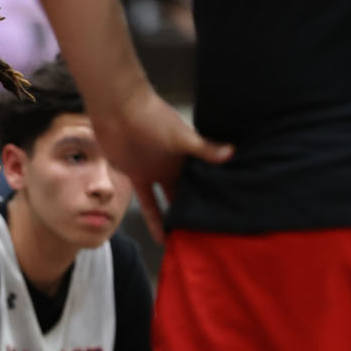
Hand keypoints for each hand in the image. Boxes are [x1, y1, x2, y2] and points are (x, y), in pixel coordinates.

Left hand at [96, 83, 232, 239]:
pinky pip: (147, 202)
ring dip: (172, 218)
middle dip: (193, 211)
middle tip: (205, 235)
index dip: (211, 196)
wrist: (118, 109)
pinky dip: (153, 217)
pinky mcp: (136, 175)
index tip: (223, 216)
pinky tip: (160, 234)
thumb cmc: (152, 117)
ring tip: (183, 241)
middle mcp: (173, 165)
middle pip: (185, 193)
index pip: (203, 180)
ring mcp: (154, 171)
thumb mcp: (181, 135)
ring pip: (166, 201)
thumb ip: (203, 148)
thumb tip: (232, 153)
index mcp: (187, 155)